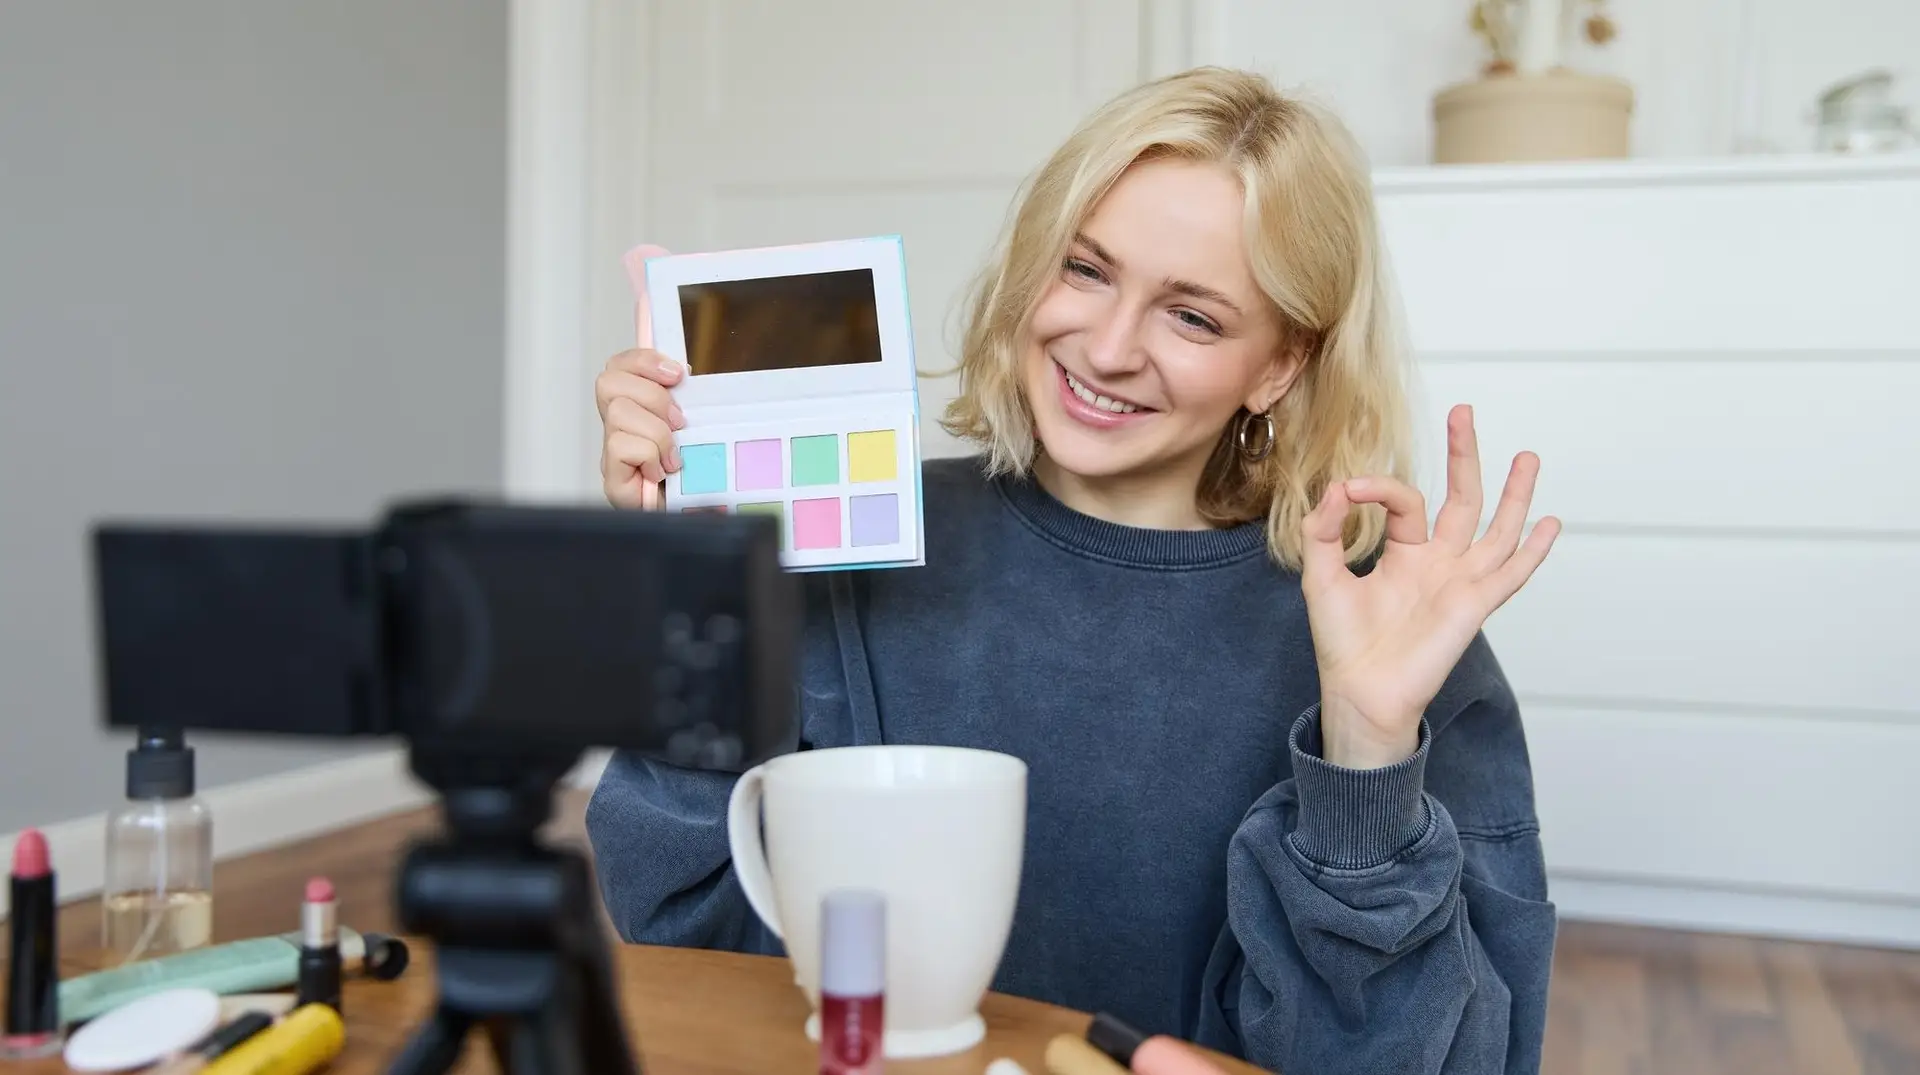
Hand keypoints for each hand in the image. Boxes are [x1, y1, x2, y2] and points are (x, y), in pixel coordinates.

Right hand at [595, 347, 686, 508]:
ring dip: (656, 432)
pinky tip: (661, 472)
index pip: (618, 366)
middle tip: (680, 422)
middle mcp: (616, 429)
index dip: (643, 360)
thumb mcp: (695, 431)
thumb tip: (686, 373)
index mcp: (635, 410)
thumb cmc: (695, 480)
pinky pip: (620, 446)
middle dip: (653, 396)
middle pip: (609, 382)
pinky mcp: (612, 480)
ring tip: (673, 456)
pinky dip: (649, 455)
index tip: (678, 374)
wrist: (694, 521)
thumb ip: (686, 402)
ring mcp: (611, 455)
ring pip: (618, 412)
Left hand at [1299, 404, 1559, 768]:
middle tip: (1464, 412)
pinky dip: (1532, 550)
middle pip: (1461, 499)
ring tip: (1528, 456)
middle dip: (1464, 456)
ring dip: (1514, 494)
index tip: (1349, 488)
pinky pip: (1510, 574)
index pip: (1405, 501)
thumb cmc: (1342, 641)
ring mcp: (1460, 582)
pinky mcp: (1473, 605)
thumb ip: (1324, 529)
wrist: (1359, 690)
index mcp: (1405, 554)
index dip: (1378, 487)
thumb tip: (1338, 486)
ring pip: (1496, 529)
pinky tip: (1550, 523)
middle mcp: (1438, 563)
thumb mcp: (1321, 575)